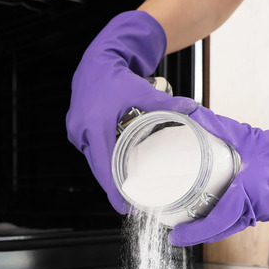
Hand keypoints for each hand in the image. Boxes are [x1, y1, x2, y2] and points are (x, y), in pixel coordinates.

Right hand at [66, 11, 197, 212]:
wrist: (95, 60)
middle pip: (99, 169)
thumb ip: (167, 103)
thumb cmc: (116, 75)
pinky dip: (103, 159)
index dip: (114, 191)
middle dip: (114, 187)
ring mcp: (76, 131)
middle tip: (130, 204)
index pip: (105, 167)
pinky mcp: (75, 130)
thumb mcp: (142, 90)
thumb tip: (192, 109)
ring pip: (95, 160)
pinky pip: (91, 151)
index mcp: (96, 125)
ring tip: (126, 187)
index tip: (124, 208)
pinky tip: (116, 166)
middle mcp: (82, 131)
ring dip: (108, 172)